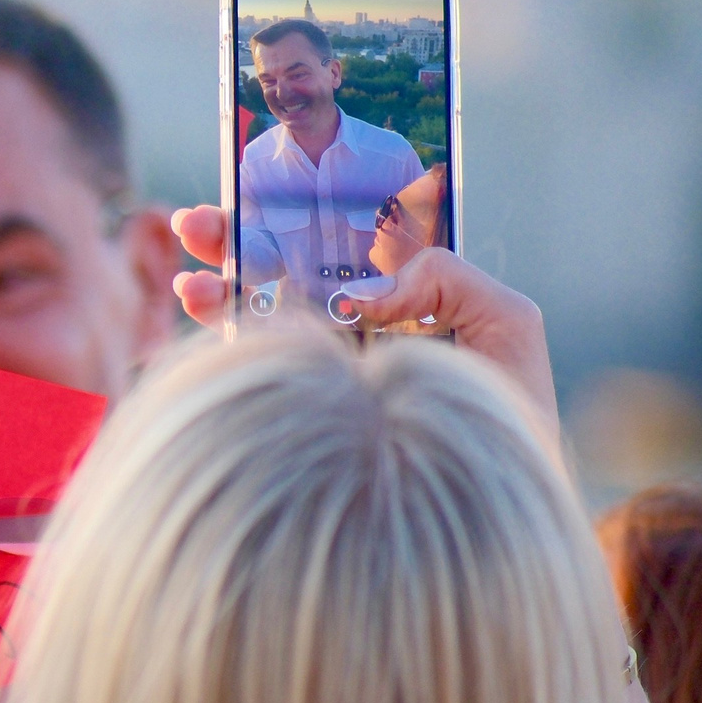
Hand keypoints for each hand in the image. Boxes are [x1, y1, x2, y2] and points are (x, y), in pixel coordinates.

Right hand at [170, 205, 557, 439]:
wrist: (495, 514)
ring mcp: (324, 371)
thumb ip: (448, 278)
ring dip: (215, 290)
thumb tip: (359, 290)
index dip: (297, 213)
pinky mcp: (302, 409)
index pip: (339, 244)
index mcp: (399, 300)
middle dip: (235, 242)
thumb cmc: (511, 418)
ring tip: (189, 280)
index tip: (258, 188)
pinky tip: (204, 314)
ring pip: (257, 316)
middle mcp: (352, 331)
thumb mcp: (506, 324)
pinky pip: (253, 365)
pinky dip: (221, 336)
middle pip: (283, 271)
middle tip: (195, 223)